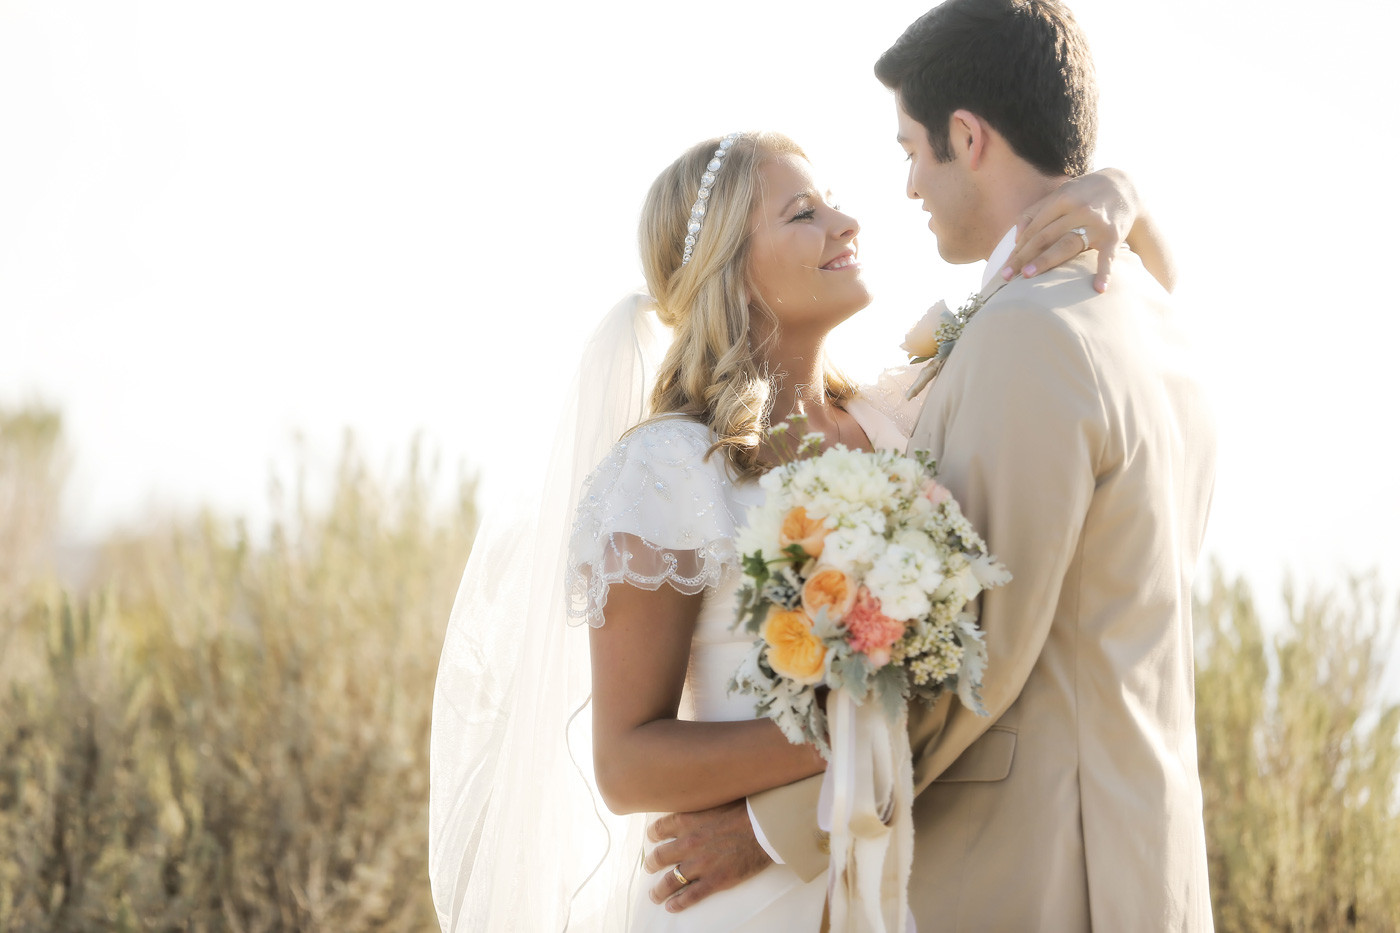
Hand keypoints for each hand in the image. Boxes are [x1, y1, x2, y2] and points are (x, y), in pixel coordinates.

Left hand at [643, 799, 772, 912]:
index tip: (652, 839)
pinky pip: (690, 896)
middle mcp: (687, 843)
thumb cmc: (745, 808)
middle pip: (659, 857)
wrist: (765, 826)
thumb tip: (695, 803)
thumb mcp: (715, 798)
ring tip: (655, 895)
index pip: (659, 829)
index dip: (653, 835)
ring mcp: (699, 864)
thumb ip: (700, 805)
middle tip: (649, 867)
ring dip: (658, 890)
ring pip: (669, 881)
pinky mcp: (714, 880)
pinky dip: (678, 903)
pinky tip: (671, 906)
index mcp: (687, 820)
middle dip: (651, 864)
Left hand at [1002, 167, 1138, 293]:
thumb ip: (1036, 212)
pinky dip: (1104, 272)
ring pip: (1067, 244)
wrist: (1125, 186)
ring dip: (1047, 261)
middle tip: (1007, 276)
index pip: (1034, 228)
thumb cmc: (1084, 194)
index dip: (1018, 248)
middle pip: (1044, 237)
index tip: (1005, 267)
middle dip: (1024, 257)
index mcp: (1061, 199)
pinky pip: (1107, 257)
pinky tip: (1098, 288)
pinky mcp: (1113, 236)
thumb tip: (1016, 237)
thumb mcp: (1061, 194)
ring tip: (1029, 276)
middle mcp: (1077, 209)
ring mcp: (1096, 223)